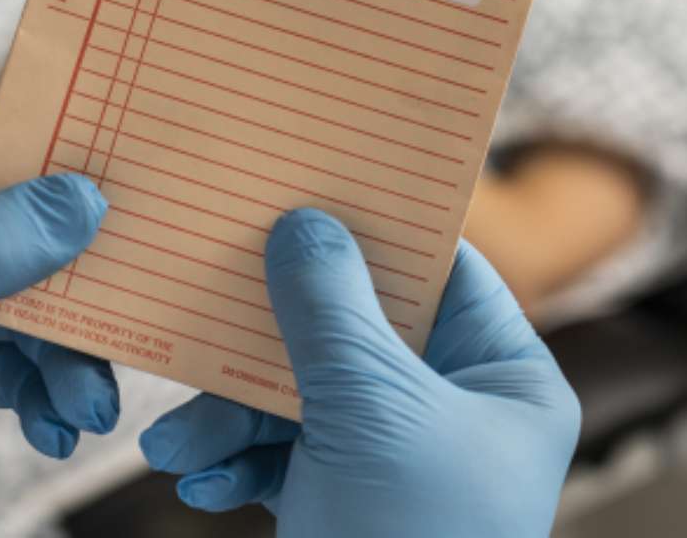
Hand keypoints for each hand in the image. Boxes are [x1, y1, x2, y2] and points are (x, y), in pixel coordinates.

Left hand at [0, 117, 118, 519]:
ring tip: (88, 408)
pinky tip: (56, 430)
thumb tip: (87, 197)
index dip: (49, 169)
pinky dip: (44, 394)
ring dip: (67, 356)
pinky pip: (16, 366)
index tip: (122, 194)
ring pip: (28, 306)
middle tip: (126, 318)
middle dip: (70, 286)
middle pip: (16, 232)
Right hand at [138, 209, 579, 537]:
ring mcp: (399, 462)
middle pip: (357, 325)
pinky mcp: (346, 505)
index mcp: (507, 378)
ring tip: (180, 441)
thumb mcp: (370, 407)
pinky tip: (202, 478)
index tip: (297, 181)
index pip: (442, 267)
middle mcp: (460, 411)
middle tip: (206, 301)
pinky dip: (240, 461)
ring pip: (304, 393)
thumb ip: (330, 306)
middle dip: (271, 333)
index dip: (371, 225)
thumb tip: (305, 222)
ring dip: (234, 412)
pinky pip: (284, 455)